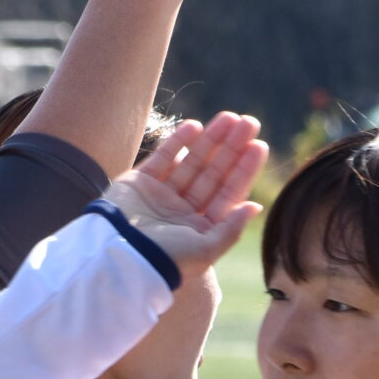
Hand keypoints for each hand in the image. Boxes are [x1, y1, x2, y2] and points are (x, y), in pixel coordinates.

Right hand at [101, 112, 268, 280]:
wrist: (119, 257)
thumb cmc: (166, 260)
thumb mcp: (206, 250)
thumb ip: (231, 229)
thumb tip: (255, 206)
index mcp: (200, 229)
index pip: (228, 194)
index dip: (244, 169)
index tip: (259, 145)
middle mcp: (182, 212)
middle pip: (213, 174)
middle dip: (231, 148)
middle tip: (250, 122)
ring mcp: (161, 196)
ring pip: (191, 162)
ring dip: (210, 139)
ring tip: (229, 118)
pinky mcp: (139, 184)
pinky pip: (162, 158)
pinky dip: (177, 142)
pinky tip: (195, 126)